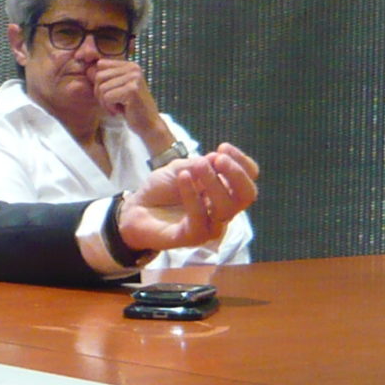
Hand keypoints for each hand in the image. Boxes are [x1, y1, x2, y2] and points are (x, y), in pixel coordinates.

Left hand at [90, 59, 173, 153]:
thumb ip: (105, 78)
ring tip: (120, 107)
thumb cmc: (130, 108)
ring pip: (101, 88)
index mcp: (130, 65)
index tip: (112, 93)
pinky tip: (123, 110)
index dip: (100, 82)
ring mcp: (134, 78)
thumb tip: (88, 70)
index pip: (101, 65)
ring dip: (106, 103)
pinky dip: (111, 107)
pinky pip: (107, 97)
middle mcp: (133, 68)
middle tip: (114, 104)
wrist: (148, 125)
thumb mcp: (117, 88)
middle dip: (101, 94)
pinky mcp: (132, 90)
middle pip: (99, 76)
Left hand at [118, 146, 258, 254]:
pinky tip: (183, 177)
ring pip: (226, 208)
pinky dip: (192, 195)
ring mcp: (209, 226)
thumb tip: (216, 159)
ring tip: (198, 165)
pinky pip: (199, 218)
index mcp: (224, 191)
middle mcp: (222, 210)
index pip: (248, 178)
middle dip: (236, 174)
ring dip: (214, 182)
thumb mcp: (180, 168)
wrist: (135, 209)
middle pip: (247, 196)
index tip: (222, 146)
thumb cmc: (162, 189)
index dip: (241, 162)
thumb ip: (199, 165)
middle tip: (218, 159)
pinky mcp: (192, 237)